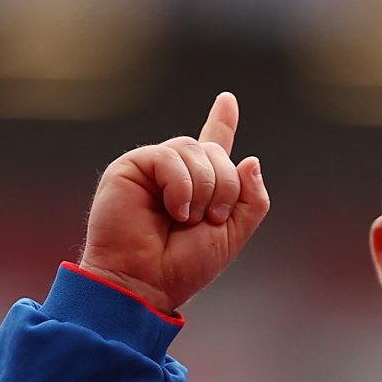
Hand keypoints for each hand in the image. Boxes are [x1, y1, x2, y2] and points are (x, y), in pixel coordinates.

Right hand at [79, 93, 272, 314]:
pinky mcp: (130, 167)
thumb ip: (251, 199)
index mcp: (198, 186)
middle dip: (226, 187)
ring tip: (186, 220)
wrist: (145, 282)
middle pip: (216, 152)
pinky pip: (169, 157)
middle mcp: (174, 173)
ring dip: (204, 190)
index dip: (222, 122)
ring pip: (195, 151)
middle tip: (211, 219)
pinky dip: (181, 186)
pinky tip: (174, 210)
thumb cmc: (183, 266)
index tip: (227, 100)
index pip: (213, 145)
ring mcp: (152, 168)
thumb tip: (250, 159)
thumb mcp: (232, 235)